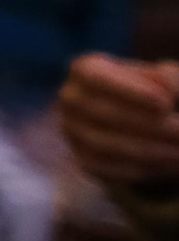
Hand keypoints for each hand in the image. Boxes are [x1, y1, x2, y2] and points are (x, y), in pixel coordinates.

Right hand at [59, 53, 178, 189]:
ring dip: (149, 150)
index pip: (97, 78)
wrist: (139, 119)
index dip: (130, 92)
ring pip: (105, 145)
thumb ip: (167, 78)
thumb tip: (168, 93)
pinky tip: (168, 164)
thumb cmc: (152, 90)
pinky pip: (108, 169)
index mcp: (84, 70)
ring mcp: (73, 132)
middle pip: (104, 114)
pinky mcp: (84, 160)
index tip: (166, 103)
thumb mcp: (163, 76)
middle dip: (149, 125)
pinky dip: (141, 168)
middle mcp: (71, 100)